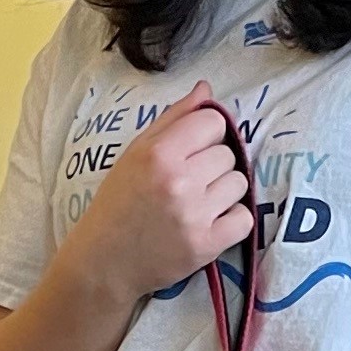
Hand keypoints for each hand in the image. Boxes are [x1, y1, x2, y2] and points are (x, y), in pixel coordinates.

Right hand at [66, 95, 252, 305]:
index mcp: (160, 153)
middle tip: (189, 183)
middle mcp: (179, 181)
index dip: (206, 135)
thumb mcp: (136, 152)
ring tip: (198, 203)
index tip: (192, 151)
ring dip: (224, 192)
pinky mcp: (207, 245)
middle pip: (228, 154)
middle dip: (213, 165)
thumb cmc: (119, 202)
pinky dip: (233, 220)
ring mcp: (195, 215)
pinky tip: (210, 222)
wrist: (105, 261)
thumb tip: (206, 89)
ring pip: (239, 184)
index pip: (213, 122)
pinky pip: (245, 219)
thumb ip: (174, 118)